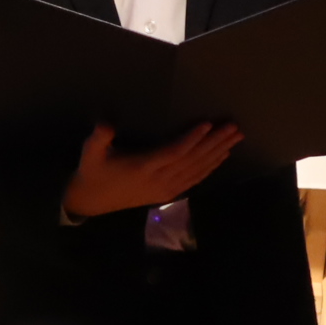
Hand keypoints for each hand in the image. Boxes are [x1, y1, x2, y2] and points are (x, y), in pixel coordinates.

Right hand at [62, 121, 241, 219]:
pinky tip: (223, 156)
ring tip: (235, 138)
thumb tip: (106, 123)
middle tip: (234, 127)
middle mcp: (159, 180)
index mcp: (143, 167)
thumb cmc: (93, 170)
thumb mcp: (90, 152)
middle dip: (215, 143)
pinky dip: (210, 168)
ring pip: (198, 170)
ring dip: (218, 153)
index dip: (192, 139)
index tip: (208, 124)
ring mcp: (166, 189)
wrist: (91, 201)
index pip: (174, 152)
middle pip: (193, 160)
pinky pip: (194, 180)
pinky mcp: (168, 194)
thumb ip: (99, 137)